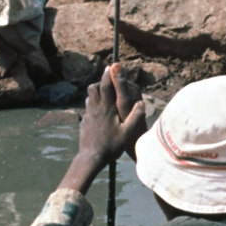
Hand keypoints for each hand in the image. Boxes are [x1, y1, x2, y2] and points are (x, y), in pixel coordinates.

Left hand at [62, 64, 145, 193]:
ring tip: (104, 96)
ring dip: (95, 94)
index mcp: (106, 109)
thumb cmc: (111, 146)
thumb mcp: (127, 133)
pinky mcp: (83, 123)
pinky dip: (92, 107)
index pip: (106, 87)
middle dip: (99, 82)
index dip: (107, 75)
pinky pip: (87, 110)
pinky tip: (98, 114)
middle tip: (107, 82)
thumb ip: (135, 117)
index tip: (110, 67)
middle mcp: (95, 109)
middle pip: (93, 88)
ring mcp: (87, 116)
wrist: (91, 158)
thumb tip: (142, 103)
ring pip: (89, 98)